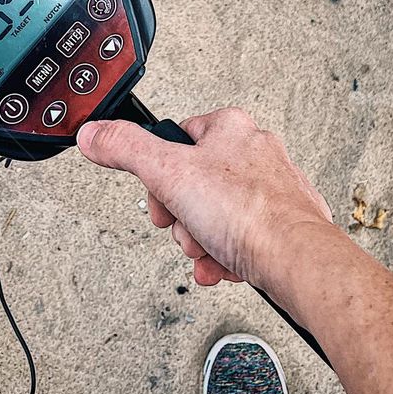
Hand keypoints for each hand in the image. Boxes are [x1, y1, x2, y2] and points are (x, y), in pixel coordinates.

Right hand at [76, 107, 332, 291]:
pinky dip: (226, 257)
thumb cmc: (247, 213)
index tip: (162, 197)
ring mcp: (271, 188)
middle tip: (187, 227)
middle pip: (193, 184)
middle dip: (182, 217)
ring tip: (211, 249)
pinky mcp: (283, 222)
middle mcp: (254, 151)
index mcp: (229, 128)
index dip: (160, 176)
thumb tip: (94, 133)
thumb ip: (126, 149)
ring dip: (203, 242)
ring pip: (216, 216)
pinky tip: (224, 266)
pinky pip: (240, 239)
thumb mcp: (169, 173)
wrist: (298, 259)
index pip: (176, 140)